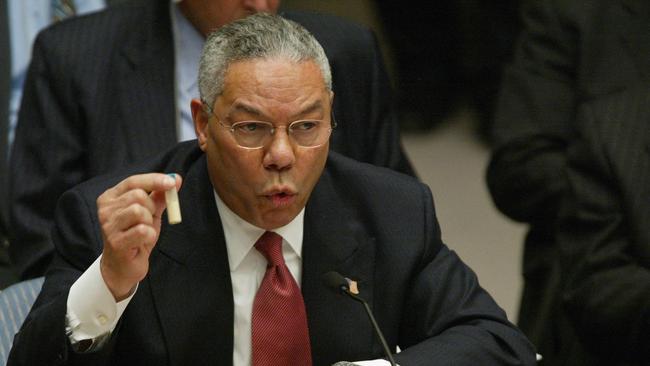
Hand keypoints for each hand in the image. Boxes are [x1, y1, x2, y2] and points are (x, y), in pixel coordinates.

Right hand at [97, 173, 181, 300]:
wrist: (124, 267)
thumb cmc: (136, 236)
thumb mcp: (149, 212)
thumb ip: (160, 196)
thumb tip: (175, 178)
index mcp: (111, 197)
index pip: (133, 181)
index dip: (154, 180)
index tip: (172, 182)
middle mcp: (105, 209)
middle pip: (138, 196)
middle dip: (151, 207)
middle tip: (149, 220)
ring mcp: (108, 226)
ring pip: (139, 212)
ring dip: (149, 222)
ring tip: (143, 232)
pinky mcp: (115, 242)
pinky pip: (143, 230)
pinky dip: (150, 236)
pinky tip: (142, 242)